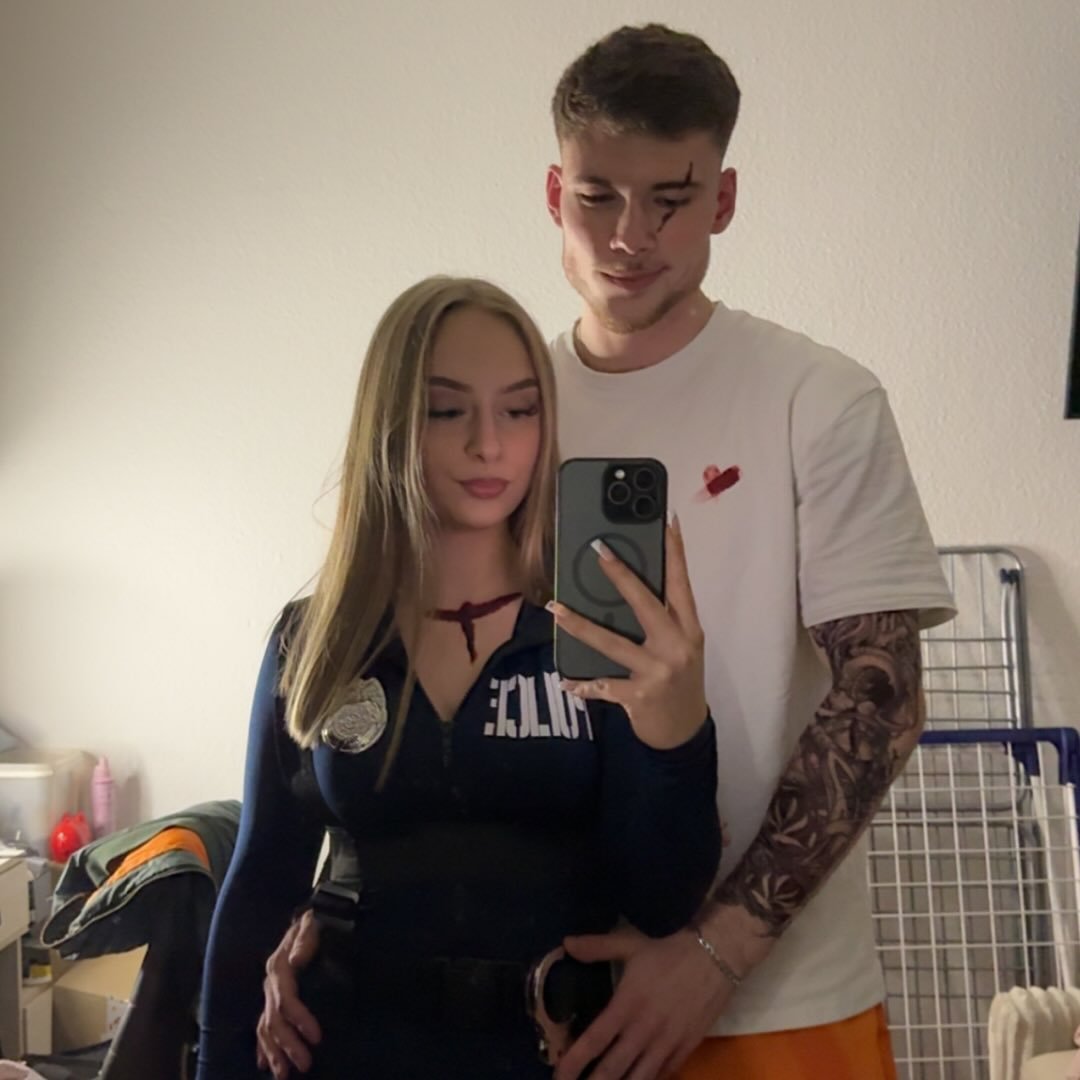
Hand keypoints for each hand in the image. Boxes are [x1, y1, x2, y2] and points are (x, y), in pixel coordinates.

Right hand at [255, 910, 321, 1077]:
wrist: (307, 918)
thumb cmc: (313, 924)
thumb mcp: (311, 926)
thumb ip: (305, 941)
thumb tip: (296, 960)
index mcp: (279, 968)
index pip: (286, 1000)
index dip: (300, 1020)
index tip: (316, 1037)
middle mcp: (270, 983)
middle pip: (274, 1020)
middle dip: (288, 1045)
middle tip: (306, 1065)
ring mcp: (269, 993)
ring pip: (265, 1028)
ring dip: (273, 1053)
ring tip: (283, 1075)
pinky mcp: (272, 998)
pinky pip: (262, 1025)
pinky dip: (262, 1046)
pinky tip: (264, 1064)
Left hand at [551, 517, 706, 749]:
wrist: (685, 730)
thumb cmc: (680, 679)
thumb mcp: (683, 646)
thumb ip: (665, 619)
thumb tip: (629, 585)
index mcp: (689, 628)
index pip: (681, 584)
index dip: (675, 552)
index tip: (666, 521)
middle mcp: (677, 646)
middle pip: (646, 604)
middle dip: (621, 576)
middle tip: (599, 551)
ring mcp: (658, 671)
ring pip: (613, 642)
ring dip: (580, 625)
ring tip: (556, 608)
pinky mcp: (640, 696)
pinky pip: (603, 685)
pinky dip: (582, 684)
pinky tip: (565, 680)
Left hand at [552, 925, 734, 1079]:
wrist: (715, 957)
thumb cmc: (668, 953)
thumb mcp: (630, 945)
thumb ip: (597, 947)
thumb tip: (567, 943)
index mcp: (626, 1006)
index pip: (593, 1042)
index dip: (572, 1063)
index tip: (558, 1076)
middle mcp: (643, 1031)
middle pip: (612, 1071)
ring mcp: (666, 1044)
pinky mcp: (686, 1049)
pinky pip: (662, 1075)